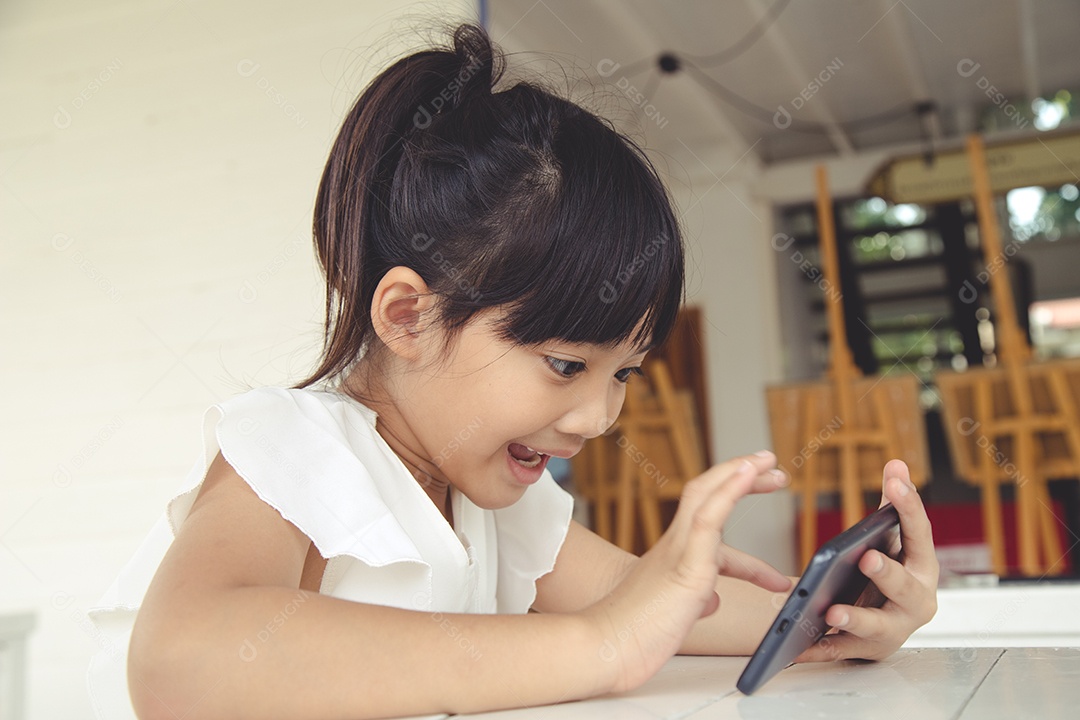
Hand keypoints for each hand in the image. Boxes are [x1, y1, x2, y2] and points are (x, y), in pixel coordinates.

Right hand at [586, 451, 792, 692]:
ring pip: (706, 496)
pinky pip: (708, 519)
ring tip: (772, 467)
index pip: (705, 512)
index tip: (759, 485)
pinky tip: (748, 473)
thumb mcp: (676, 613)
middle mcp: (674, 546)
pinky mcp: (686, 567)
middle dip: (740, 476)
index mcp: (673, 555)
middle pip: (706, 492)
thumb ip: (695, 601)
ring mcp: (679, 553)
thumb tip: (713, 600)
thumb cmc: (634, 635)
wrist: (605, 649)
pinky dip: (729, 492)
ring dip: (740, 476)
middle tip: (774, 471)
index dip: (732, 495)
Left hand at [796, 458, 938, 662]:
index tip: (896, 482)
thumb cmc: (890, 576)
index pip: (920, 533)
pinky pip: (841, 649)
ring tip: (833, 610)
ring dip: (855, 617)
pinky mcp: (865, 649)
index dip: (910, 507)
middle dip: (887, 572)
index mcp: (922, 567)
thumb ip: (894, 505)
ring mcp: (892, 628)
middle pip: (904, 586)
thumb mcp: (894, 541)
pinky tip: (800, 645)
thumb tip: (897, 463)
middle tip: (868, 558)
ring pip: (876, 625)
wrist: (887, 627)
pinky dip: (820, 647)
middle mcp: (916, 601)